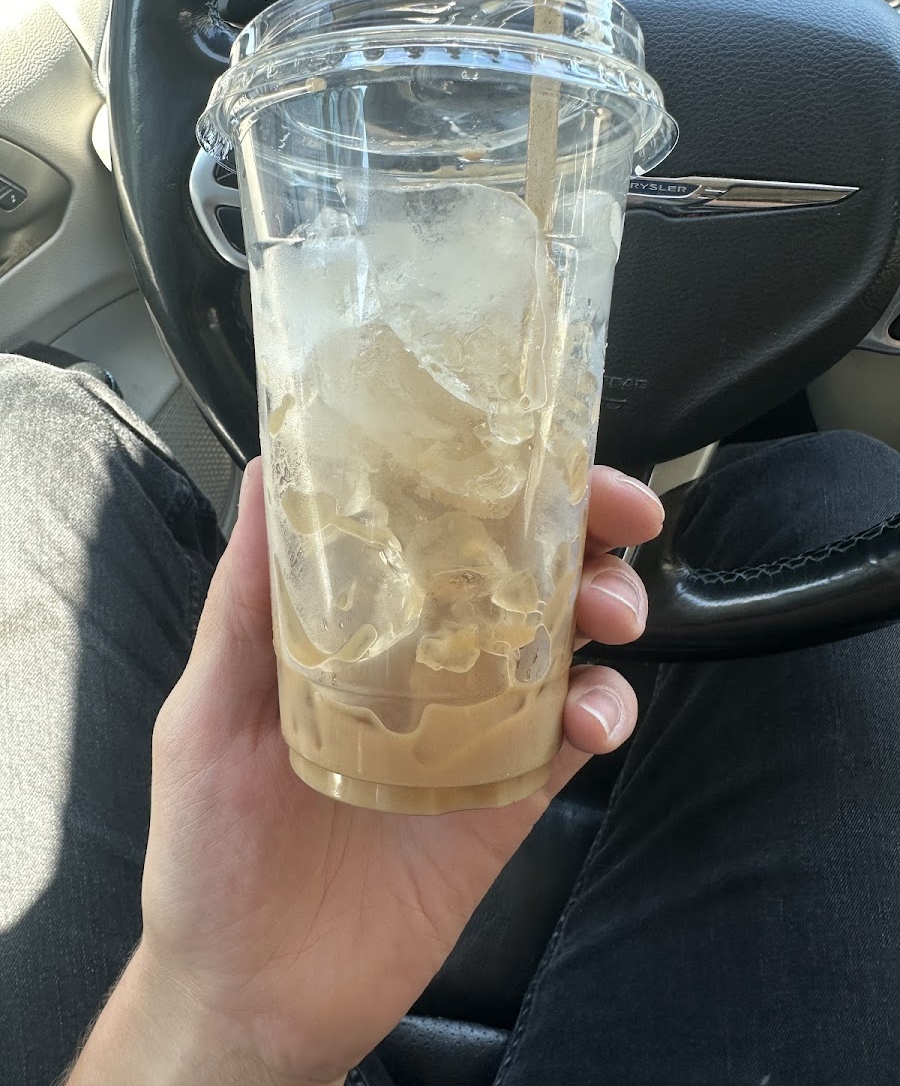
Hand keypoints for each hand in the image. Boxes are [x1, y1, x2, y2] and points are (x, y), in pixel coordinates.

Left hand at [69, 461, 662, 1085]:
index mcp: (354, 623)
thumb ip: (244, 601)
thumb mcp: (208, 712)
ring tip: (612, 616)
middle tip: (621, 518)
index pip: (432, 522)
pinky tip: (594, 719)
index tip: (538, 443)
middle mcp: (422, 659)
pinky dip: (606, 711)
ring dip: (609, 607)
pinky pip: (577, 735)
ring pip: (566, 638)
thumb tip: (262, 473)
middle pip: (520, 567)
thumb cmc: (210, 848)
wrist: (256, 992)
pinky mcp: (511, 791)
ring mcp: (474, 724)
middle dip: (585, 527)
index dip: (490, 474)